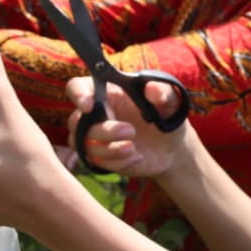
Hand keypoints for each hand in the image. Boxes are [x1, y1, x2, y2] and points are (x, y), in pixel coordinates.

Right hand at [64, 77, 198, 181]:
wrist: (172, 147)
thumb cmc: (167, 116)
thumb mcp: (171, 101)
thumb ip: (163, 92)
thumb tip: (152, 89)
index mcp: (106, 92)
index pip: (77, 87)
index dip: (77, 94)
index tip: (89, 105)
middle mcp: (95, 114)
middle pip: (77, 121)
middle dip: (102, 129)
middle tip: (130, 131)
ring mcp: (95, 137)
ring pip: (83, 144)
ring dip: (108, 148)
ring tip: (133, 147)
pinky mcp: (101, 158)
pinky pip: (96, 162)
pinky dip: (116, 162)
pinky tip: (136, 157)